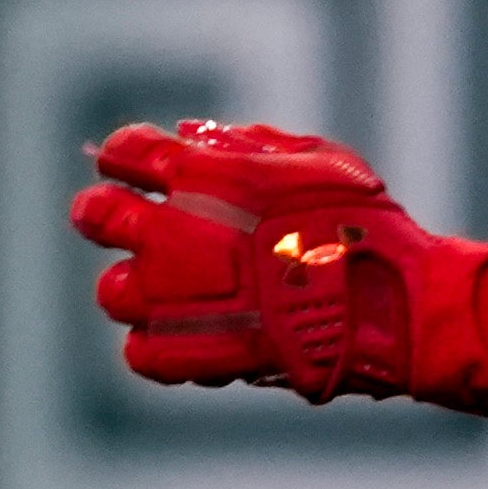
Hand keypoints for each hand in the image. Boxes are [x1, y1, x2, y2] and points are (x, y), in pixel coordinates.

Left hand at [66, 119, 453, 404]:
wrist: (392, 305)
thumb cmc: (363, 226)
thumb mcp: (313, 160)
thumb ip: (245, 145)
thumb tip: (190, 135)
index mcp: (203, 174)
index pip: (125, 152)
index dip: (125, 158)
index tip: (132, 168)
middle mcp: (176, 232)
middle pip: (95, 215)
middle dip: (102, 215)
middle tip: (115, 222)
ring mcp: (177, 296)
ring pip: (114, 291)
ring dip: (137, 289)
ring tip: (173, 292)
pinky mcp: (191, 353)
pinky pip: (141, 352)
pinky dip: (158, 346)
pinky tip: (188, 335)